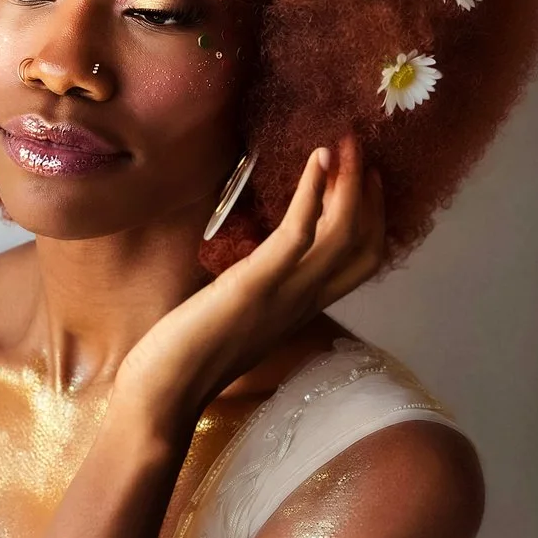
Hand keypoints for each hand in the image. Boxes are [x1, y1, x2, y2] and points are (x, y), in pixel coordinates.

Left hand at [117, 136, 384, 431]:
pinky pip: (299, 233)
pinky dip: (313, 191)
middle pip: (364, 245)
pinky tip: (319, 158)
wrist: (165, 393)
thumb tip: (253, 269)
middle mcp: (303, 302)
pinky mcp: (257, 283)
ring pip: (343, 234)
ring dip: (349, 183)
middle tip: (363, 150)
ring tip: (348, 144)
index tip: (365, 179)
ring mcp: (284, 294)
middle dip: (370, 195)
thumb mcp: (237, 318)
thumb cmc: (187, 358)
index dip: (371, 219)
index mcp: (300, 309)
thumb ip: (256, 293)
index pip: (359, 264)